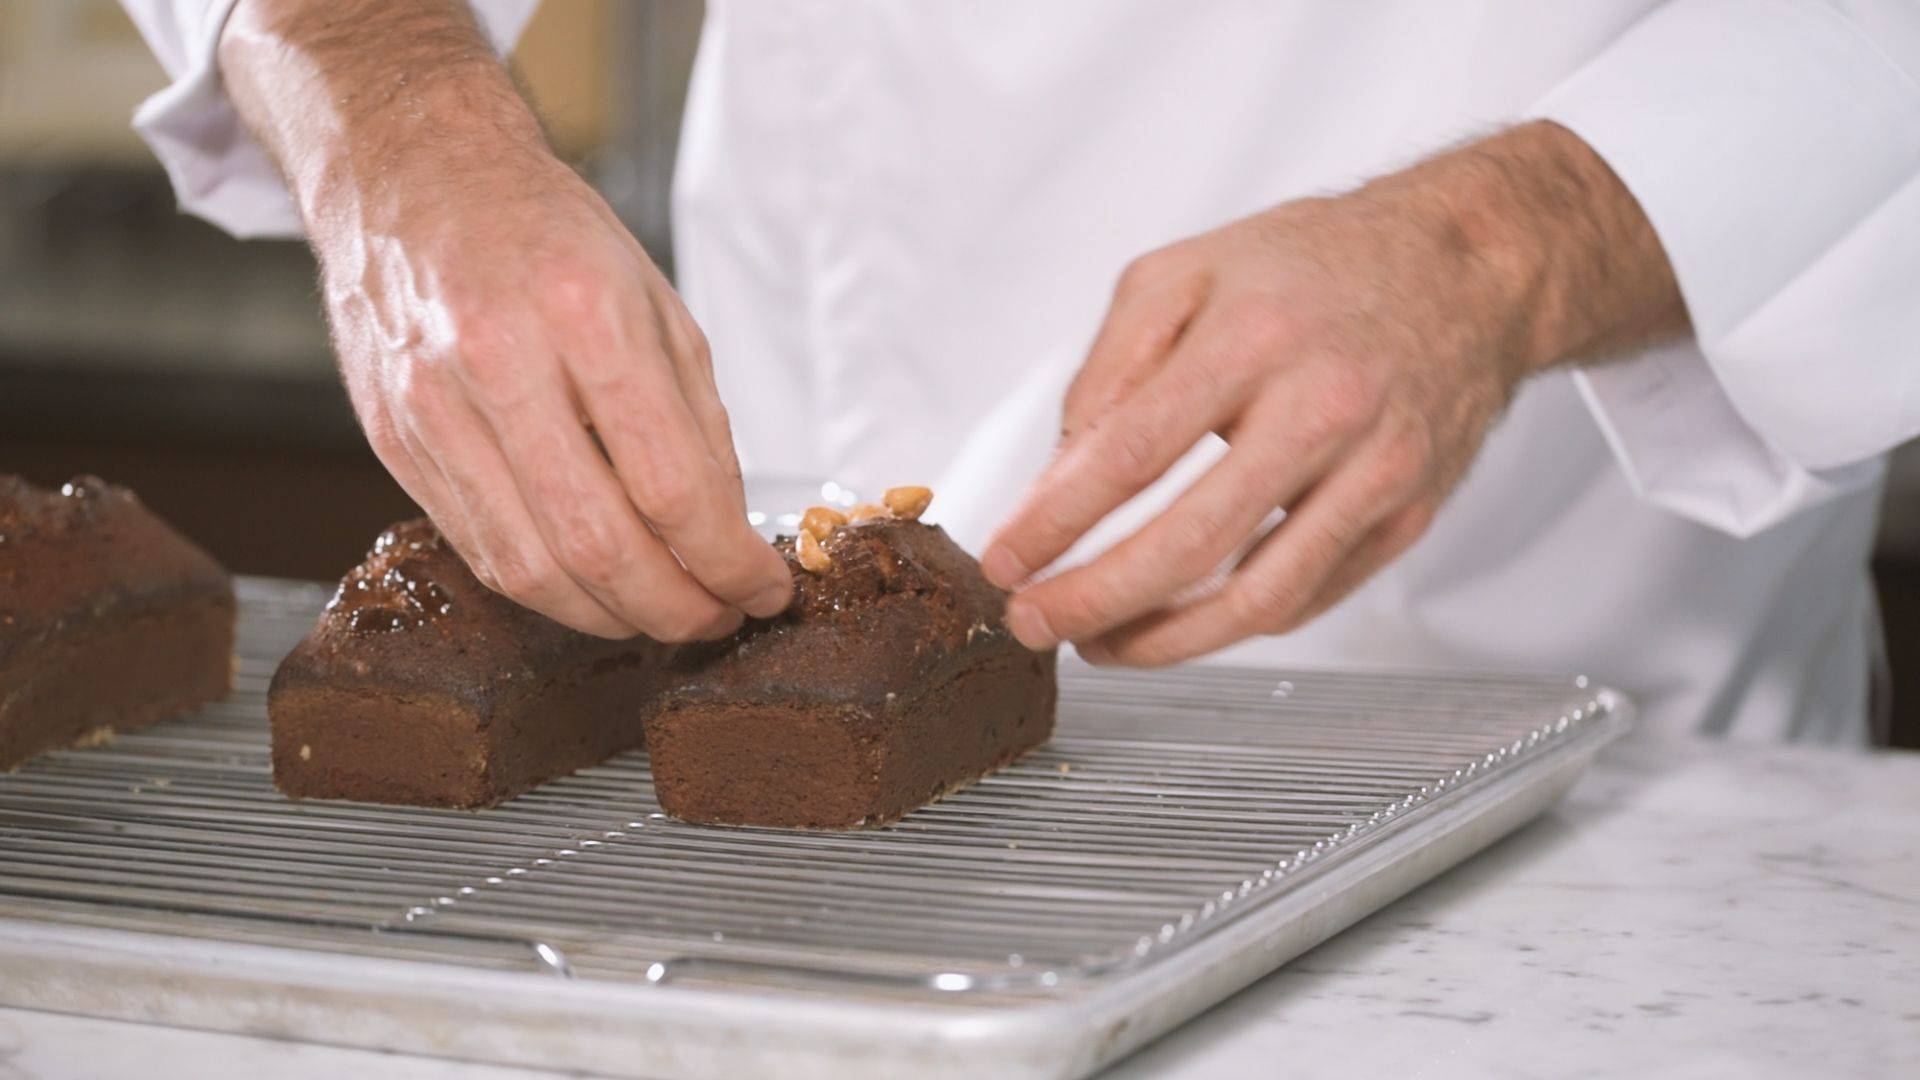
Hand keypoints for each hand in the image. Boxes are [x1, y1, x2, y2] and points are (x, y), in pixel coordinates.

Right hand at [221, 0, 790, 639]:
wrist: (411, 170)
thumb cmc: (544, 230)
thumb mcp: (653, 298)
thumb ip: (696, 419)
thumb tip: (728, 531)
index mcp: (583, 312)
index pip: (671, 484)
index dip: (728, 562)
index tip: (765, 589)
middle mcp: (497, 361)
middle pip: (599, 544)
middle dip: (678, 608)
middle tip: (721, 619)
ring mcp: (431, 407)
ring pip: (531, 569)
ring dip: (613, 616)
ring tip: (666, 613)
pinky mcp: (393, 441)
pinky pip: (480, 548)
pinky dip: (548, 587)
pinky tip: (593, 585)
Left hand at [982, 121, 1685, 664]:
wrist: (1468, 265)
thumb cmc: (1317, 266)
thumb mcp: (1188, 270)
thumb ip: (1111, 365)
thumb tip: (1061, 472)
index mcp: (1254, 337)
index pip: (1131, 453)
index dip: (1056, 521)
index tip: (1005, 559)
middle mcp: (1323, 406)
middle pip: (1189, 542)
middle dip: (1093, 599)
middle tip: (1033, 620)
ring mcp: (1376, 470)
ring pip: (1257, 598)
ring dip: (1161, 639)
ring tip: (1098, 641)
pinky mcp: (1409, 514)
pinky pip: (1308, 596)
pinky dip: (1232, 624)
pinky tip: (1178, 619)